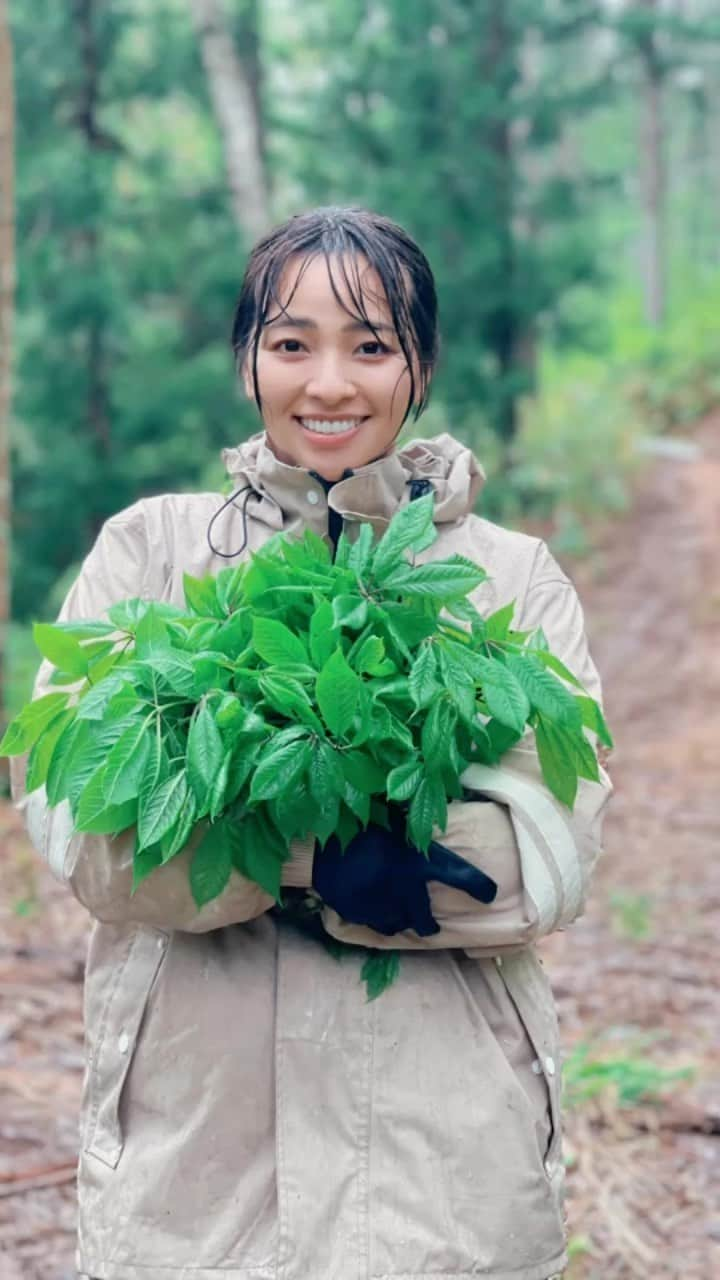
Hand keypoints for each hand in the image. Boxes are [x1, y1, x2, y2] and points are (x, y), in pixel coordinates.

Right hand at [311, 802, 497, 936]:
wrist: (315, 844)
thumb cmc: (358, 825)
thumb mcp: (393, 819)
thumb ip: (415, 830)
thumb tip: (437, 821)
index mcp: (415, 861)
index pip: (457, 875)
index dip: (478, 887)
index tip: (490, 895)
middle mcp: (402, 888)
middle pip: (426, 919)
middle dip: (430, 924)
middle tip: (431, 924)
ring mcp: (379, 905)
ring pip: (400, 925)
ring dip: (403, 920)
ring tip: (398, 912)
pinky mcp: (359, 915)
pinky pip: (376, 924)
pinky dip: (379, 919)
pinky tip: (375, 908)